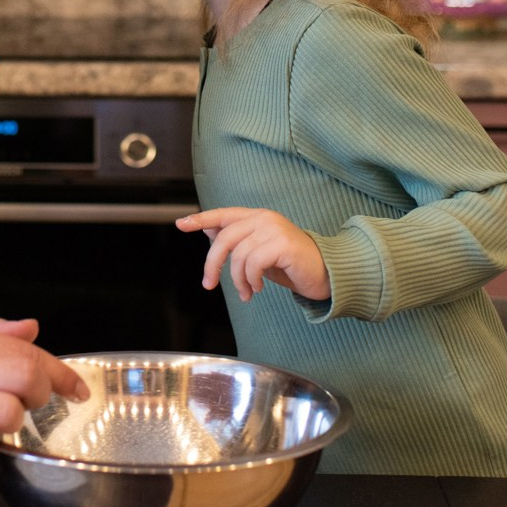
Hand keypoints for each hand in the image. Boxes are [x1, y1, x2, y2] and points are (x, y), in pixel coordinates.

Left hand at [177, 207, 330, 302]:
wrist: (325, 274)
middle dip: (213, 264)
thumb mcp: (258, 253)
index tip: (181, 224)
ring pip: (238, 254)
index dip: (201, 219)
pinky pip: (254, 263)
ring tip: (247, 292)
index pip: (223, 214)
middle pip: (224, 237)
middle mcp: (264, 218)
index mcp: (256, 217)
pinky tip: (259, 288)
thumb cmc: (290, 264)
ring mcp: (274, 229)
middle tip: (209, 284)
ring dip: (238, 280)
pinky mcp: (283, 244)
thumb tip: (209, 232)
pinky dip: (252, 280)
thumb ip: (238, 242)